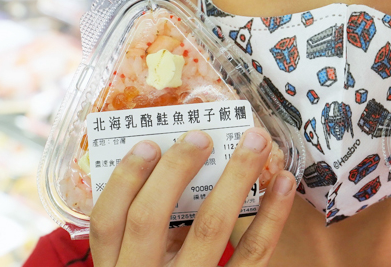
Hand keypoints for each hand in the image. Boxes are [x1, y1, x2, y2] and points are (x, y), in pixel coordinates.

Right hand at [90, 127, 295, 266]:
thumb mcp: (141, 265)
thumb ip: (150, 232)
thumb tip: (180, 163)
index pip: (106, 221)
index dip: (125, 179)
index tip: (148, 143)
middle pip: (149, 218)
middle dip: (174, 170)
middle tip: (202, 136)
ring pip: (209, 227)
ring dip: (235, 177)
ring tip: (255, 142)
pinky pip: (255, 253)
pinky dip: (272, 214)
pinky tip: (284, 182)